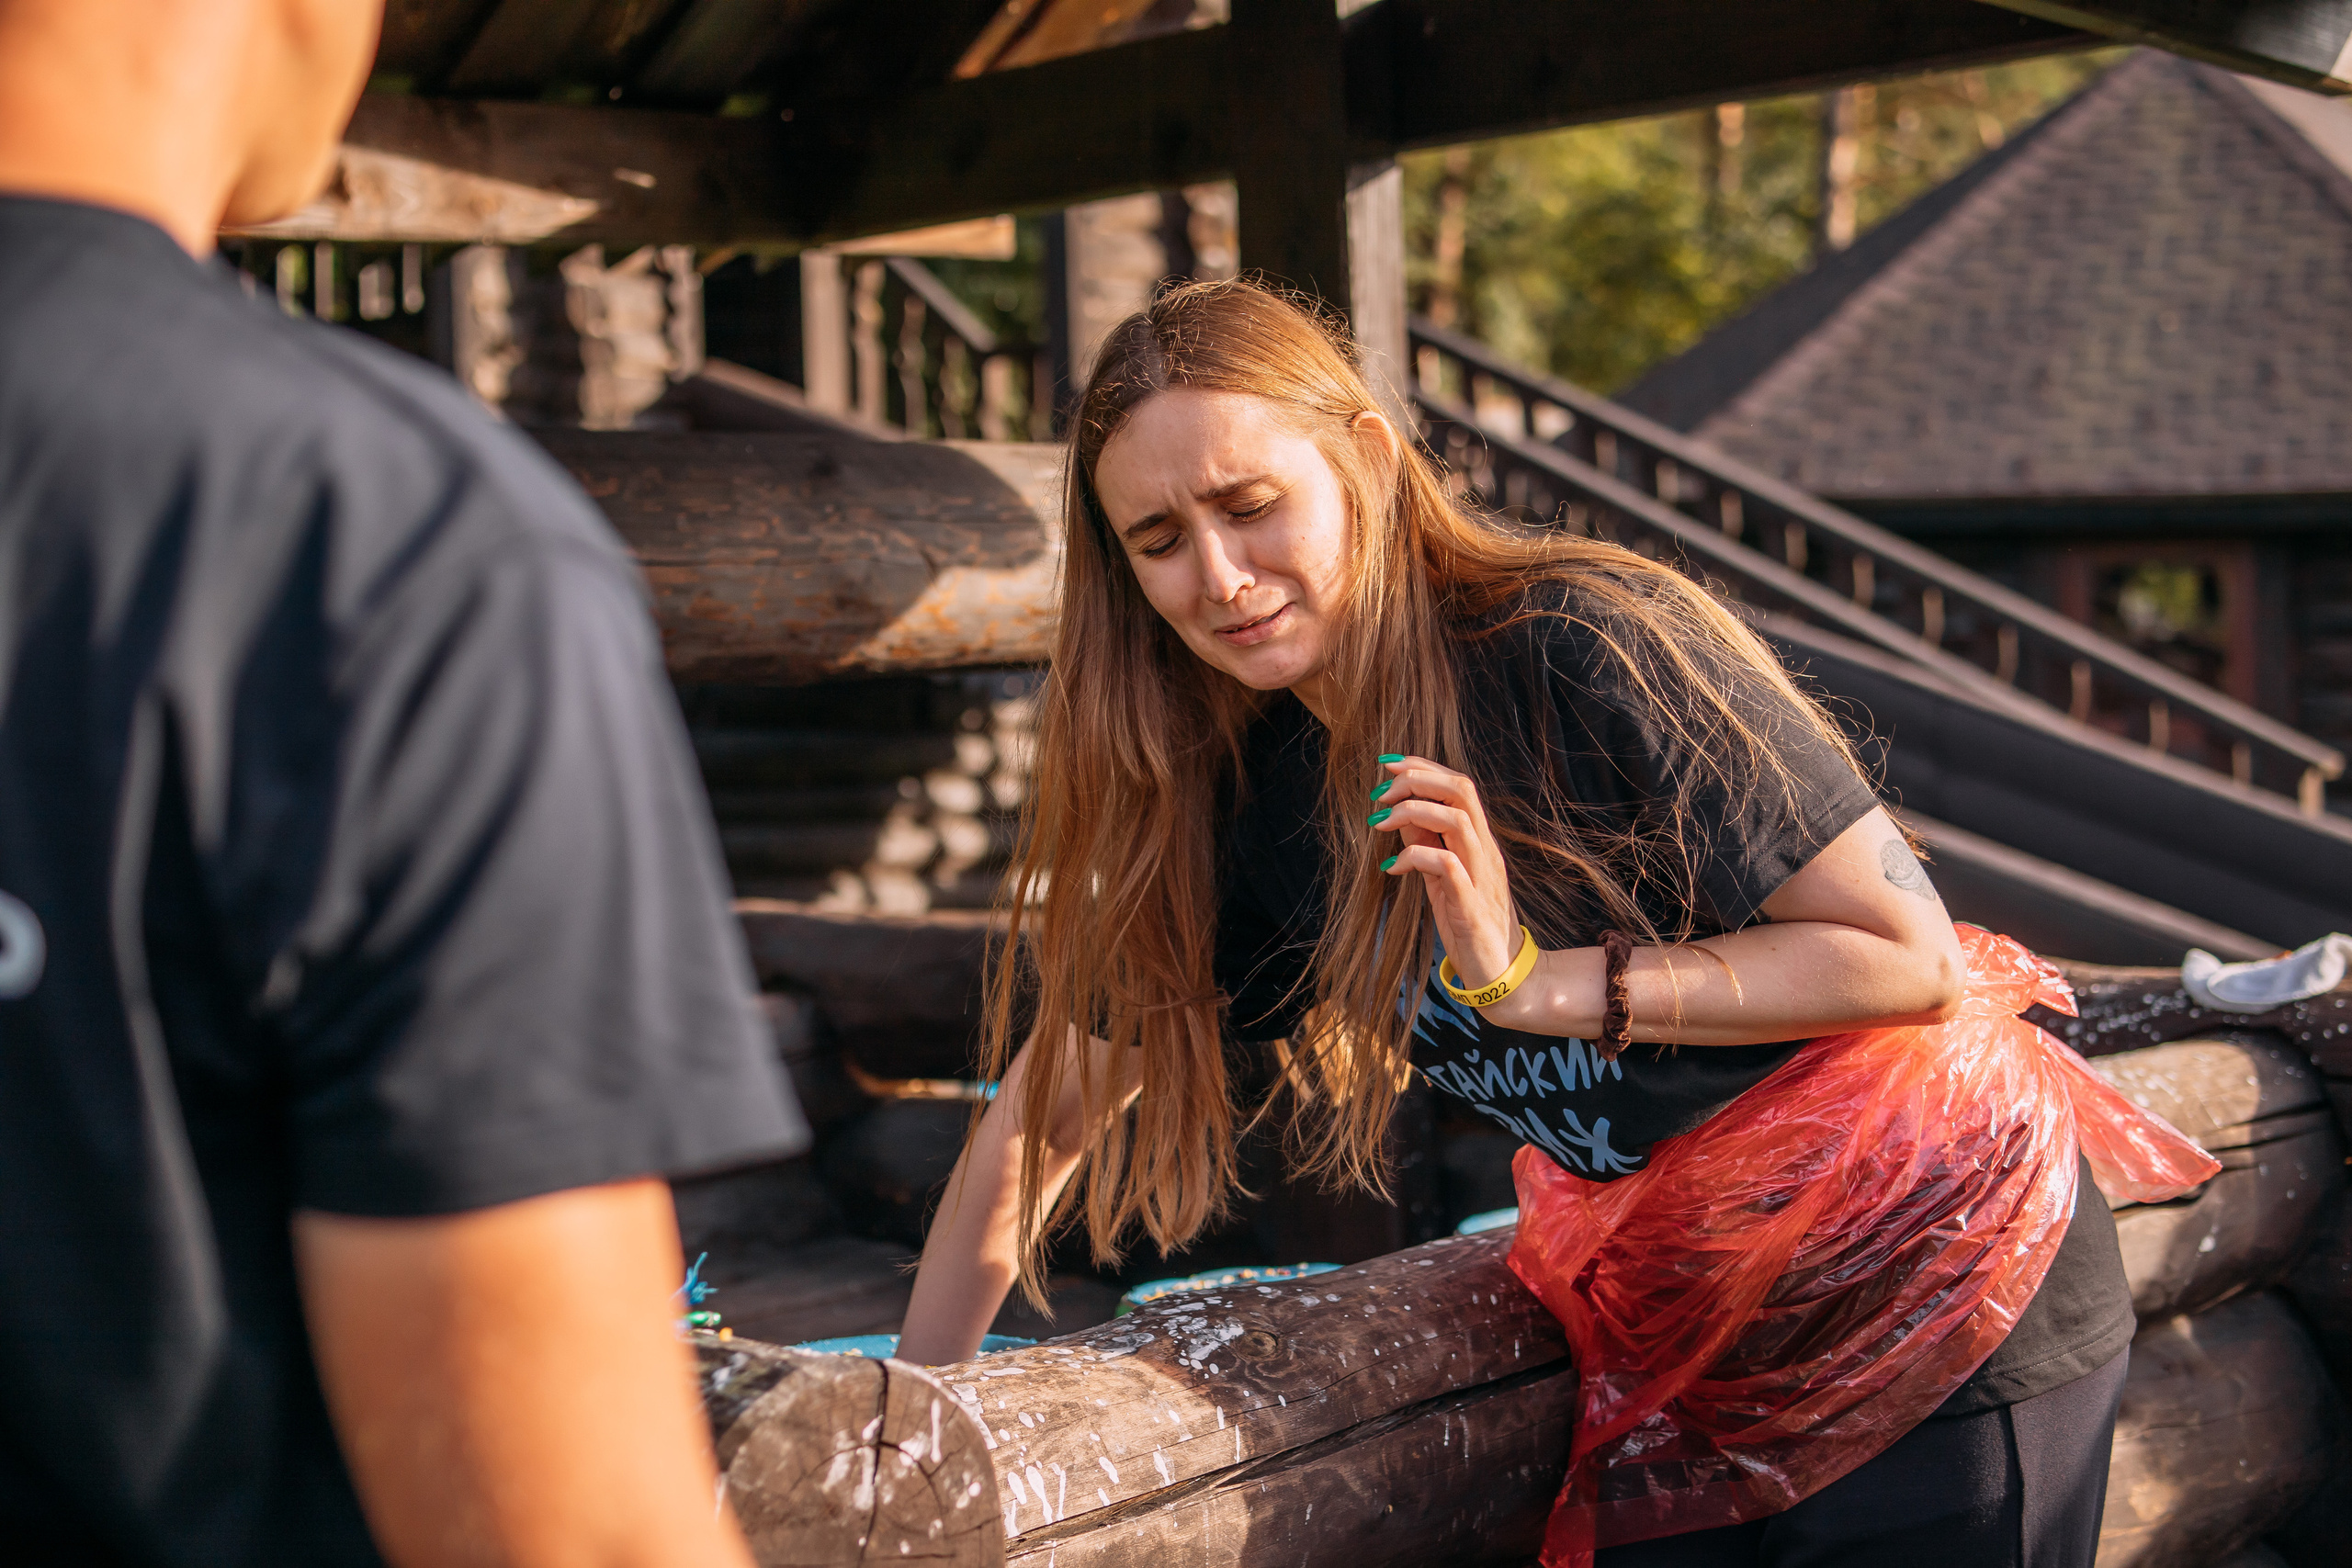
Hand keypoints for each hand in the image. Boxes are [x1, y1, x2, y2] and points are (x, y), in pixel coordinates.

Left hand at [1369, 755, 1521, 997]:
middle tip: (1380, 793)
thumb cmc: (1468, 923)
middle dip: (1416, 779)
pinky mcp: (1470, 903)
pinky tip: (1392, 868)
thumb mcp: (1442, 878)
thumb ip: (1426, 845)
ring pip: (1456, 819)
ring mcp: (1481, 875)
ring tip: (1380, 824)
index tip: (1388, 765)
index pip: (1459, 785)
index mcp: (1479, 841)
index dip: (1424, 767)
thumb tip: (1400, 817)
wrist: (1499, 972)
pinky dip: (1413, 857)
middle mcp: (1485, 851)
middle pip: (1461, 790)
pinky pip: (1445, 864)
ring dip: (1411, 812)